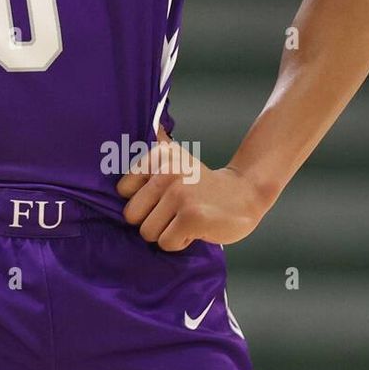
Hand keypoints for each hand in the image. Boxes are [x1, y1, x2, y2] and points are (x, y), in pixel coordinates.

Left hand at [115, 127, 268, 249]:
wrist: (245, 195)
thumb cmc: (203, 184)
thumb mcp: (176, 159)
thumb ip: (156, 147)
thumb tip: (146, 126)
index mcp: (158, 155)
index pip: (123, 190)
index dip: (141, 201)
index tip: (161, 197)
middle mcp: (167, 170)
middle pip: (132, 215)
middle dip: (150, 221)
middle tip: (174, 212)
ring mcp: (179, 193)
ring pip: (148, 232)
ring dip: (166, 233)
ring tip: (185, 219)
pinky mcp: (192, 217)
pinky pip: (167, 243)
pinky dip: (180, 243)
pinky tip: (195, 228)